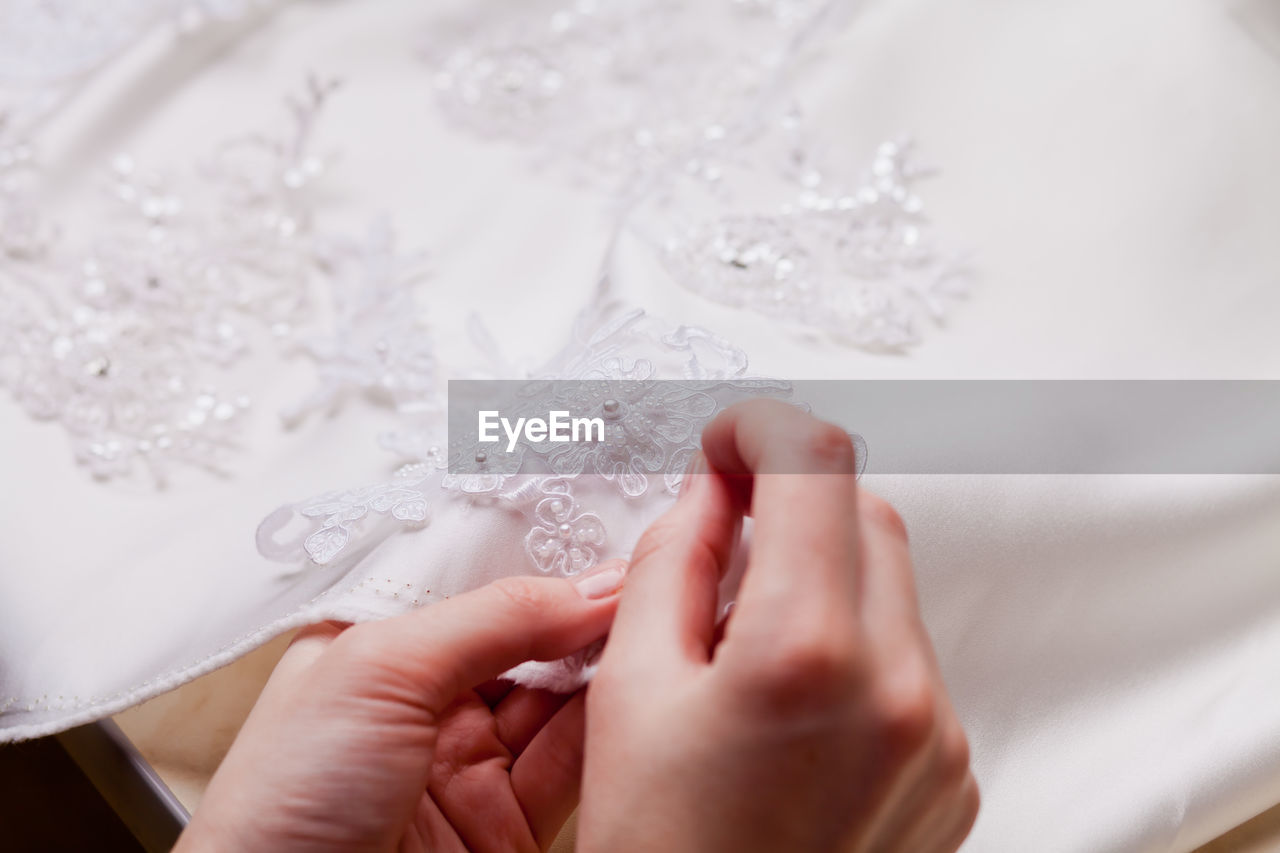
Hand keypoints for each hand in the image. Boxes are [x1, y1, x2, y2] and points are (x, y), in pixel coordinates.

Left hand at [177, 563, 626, 852]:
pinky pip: (575, 760)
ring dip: (607, 657)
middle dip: (586, 602)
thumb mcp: (377, 670)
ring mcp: (470, 762)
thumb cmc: (282, 804)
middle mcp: (427, 699)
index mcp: (377, 648)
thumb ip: (490, 618)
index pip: (474, 580)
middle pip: (528, 634)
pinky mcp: (509, 823)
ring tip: (657, 612)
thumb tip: (589, 585)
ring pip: (562, 693)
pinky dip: (612, 723)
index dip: (538, 553)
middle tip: (649, 567)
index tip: (603, 524)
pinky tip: (639, 681)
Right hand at [579, 400, 977, 851]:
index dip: (762, 426)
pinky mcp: (952, 769)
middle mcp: (900, 687)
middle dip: (795, 501)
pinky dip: (854, 643)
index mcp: (807, 653)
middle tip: (726, 531)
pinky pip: (908, 658)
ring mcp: (939, 734)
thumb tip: (712, 490)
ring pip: (891, 586)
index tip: (726, 440)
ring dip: (823, 576)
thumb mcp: (632, 689)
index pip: (816, 463)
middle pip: (866, 514)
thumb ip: (675, 561)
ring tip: (747, 643)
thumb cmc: (662, 849)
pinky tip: (791, 701)